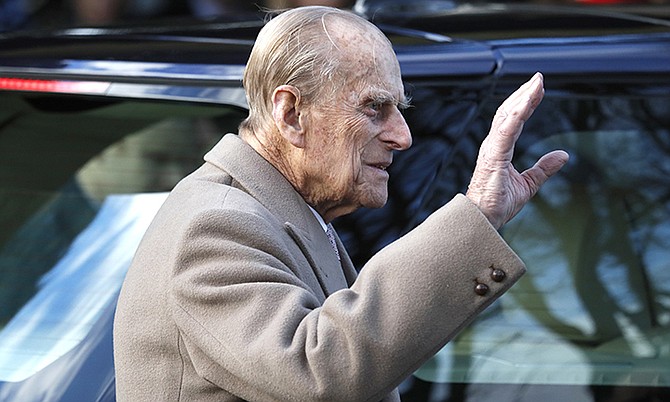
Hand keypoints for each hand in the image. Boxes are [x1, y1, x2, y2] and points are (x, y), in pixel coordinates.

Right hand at [466, 72, 568, 228]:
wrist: (484, 219)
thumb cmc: (498, 204)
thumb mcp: (528, 184)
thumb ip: (543, 168)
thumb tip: (562, 155)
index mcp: (499, 149)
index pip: (512, 119)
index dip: (525, 102)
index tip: (538, 89)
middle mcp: (493, 145)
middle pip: (507, 111)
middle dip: (523, 93)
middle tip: (539, 78)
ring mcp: (491, 149)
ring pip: (506, 116)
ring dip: (522, 98)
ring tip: (536, 84)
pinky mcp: (493, 156)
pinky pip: (506, 131)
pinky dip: (516, 115)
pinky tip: (527, 103)